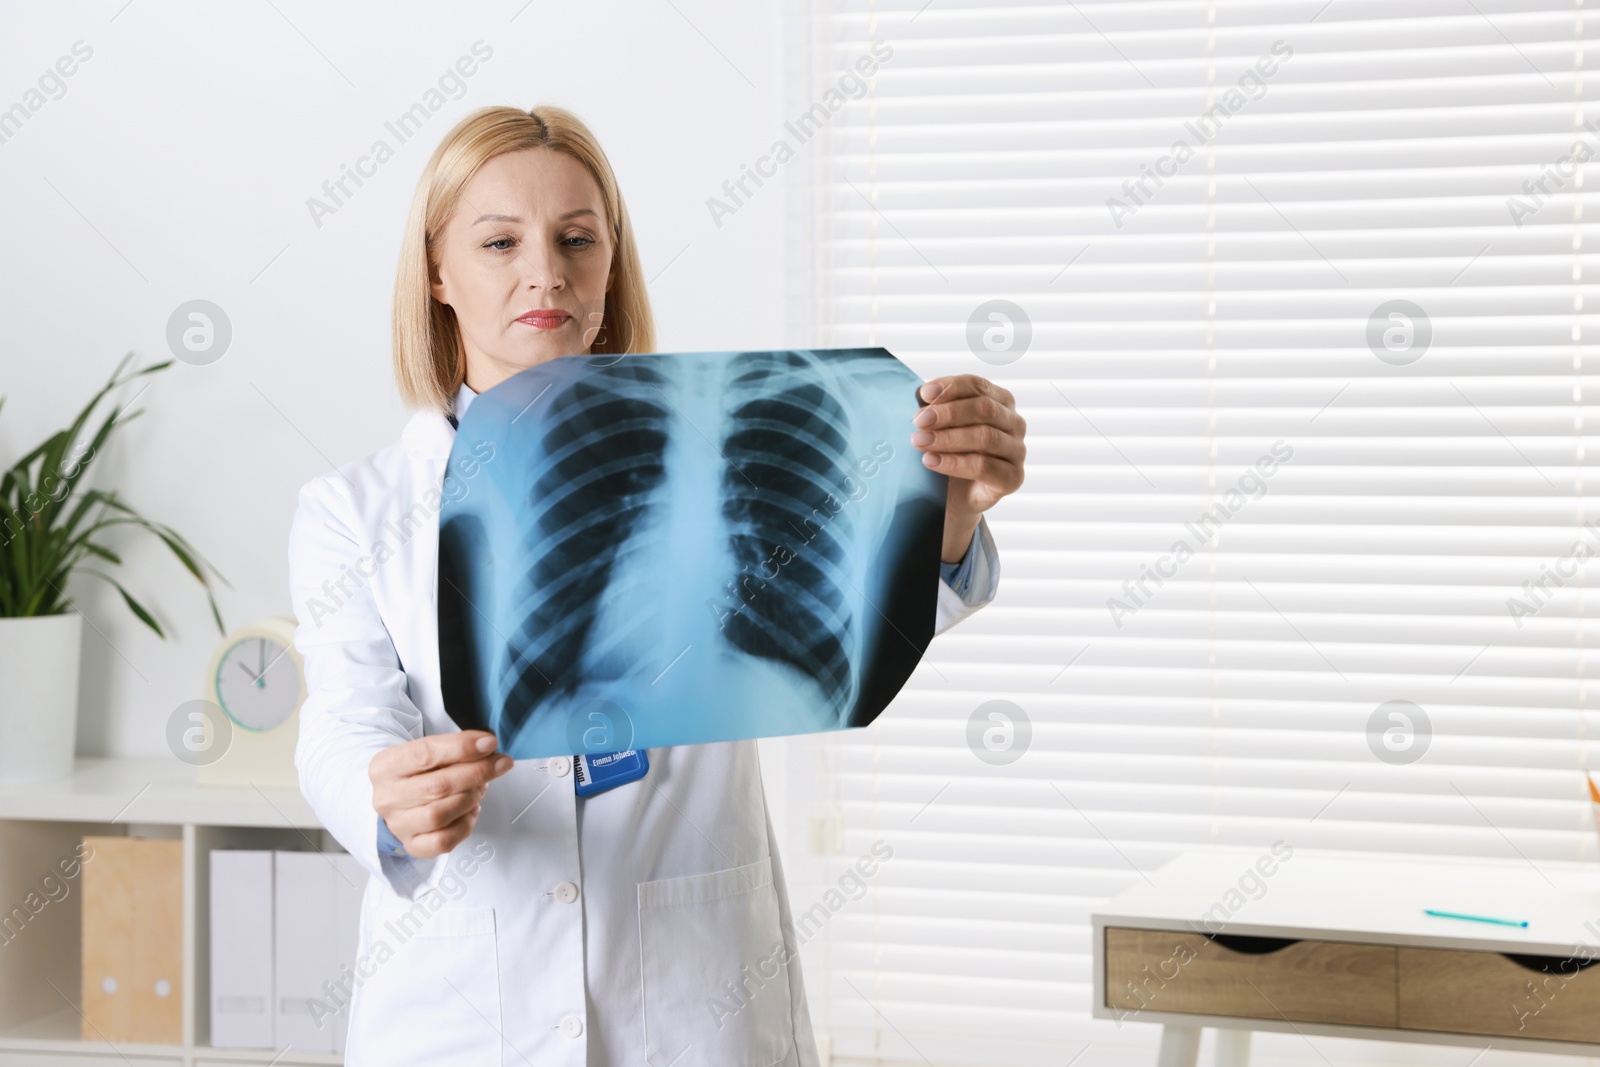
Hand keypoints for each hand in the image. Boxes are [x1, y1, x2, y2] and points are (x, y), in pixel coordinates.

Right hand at [369, 730, 513, 858]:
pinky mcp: (412, 845)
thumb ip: (455, 746)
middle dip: (477, 772)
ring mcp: (398, 824)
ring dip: (470, 798)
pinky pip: (443, 841)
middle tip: (499, 764)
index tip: (489, 743)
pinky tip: (470, 810)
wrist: (400, 800)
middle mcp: (387, 797)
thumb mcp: (428, 751)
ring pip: (440, 815)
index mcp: (386, 766)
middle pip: (437, 786)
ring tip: (480, 787)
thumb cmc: (419, 773)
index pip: (424, 754)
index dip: (462, 748)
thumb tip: (487, 746)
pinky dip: (465, 825)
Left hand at [910, 374, 1026, 561]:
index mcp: (1000, 402)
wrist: (954, 497)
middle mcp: (1014, 423)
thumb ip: (936, 409)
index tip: (923, 394)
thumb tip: (921, 395)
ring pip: (985, 437)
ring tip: (919, 442)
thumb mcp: (941, 427)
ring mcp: (1017, 451)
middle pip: (984, 409)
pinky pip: (984, 466)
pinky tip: (931, 461)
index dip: (951, 387)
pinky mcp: (1013, 478)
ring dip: (948, 438)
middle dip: (948, 413)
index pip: (978, 386)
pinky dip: (954, 463)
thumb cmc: (949, 453)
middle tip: (918, 421)